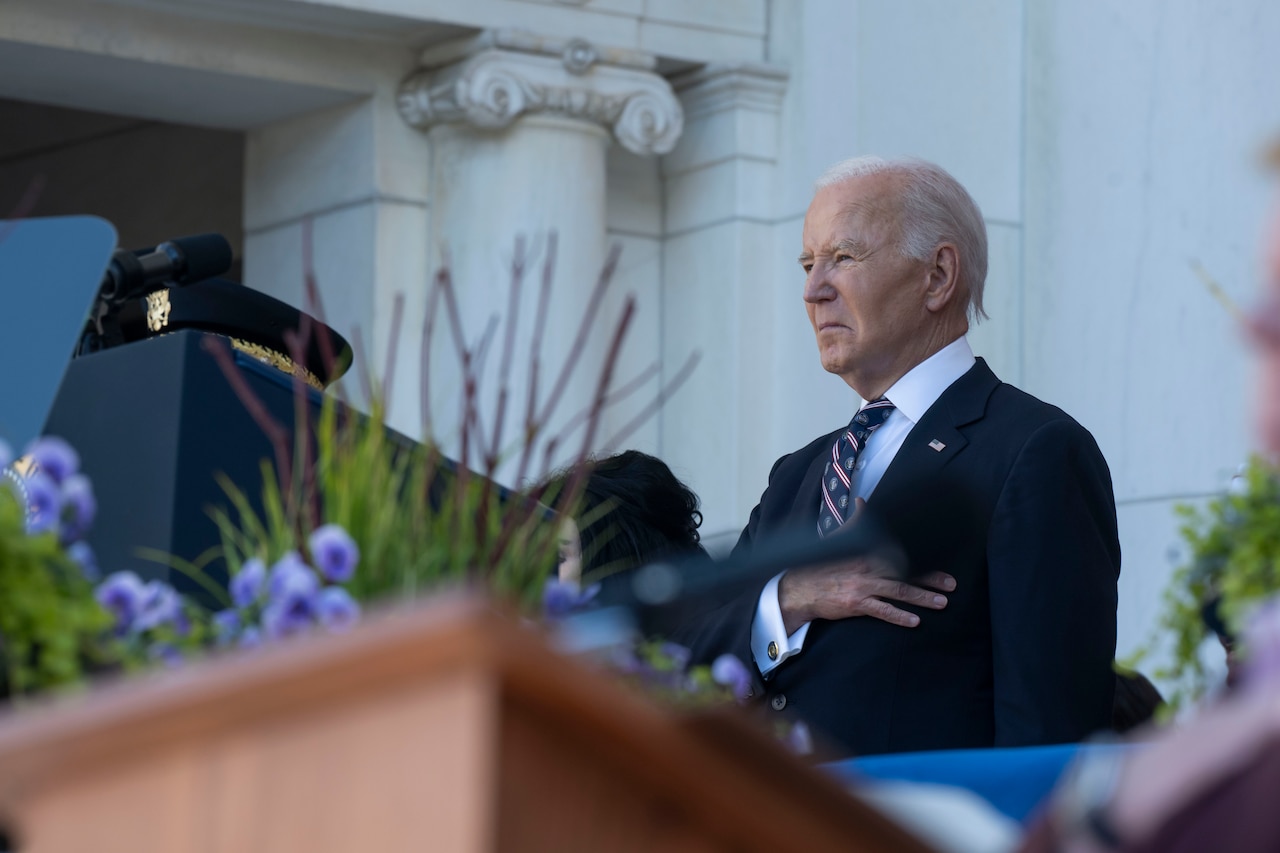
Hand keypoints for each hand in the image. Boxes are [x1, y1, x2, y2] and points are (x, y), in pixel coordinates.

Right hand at [778, 499, 954, 633]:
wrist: (801, 589)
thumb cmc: (822, 565)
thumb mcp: (839, 539)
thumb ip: (856, 521)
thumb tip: (862, 500)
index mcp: (867, 552)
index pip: (901, 555)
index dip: (922, 559)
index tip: (941, 563)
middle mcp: (868, 567)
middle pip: (906, 572)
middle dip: (930, 578)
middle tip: (952, 585)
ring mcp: (863, 585)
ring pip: (898, 591)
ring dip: (922, 597)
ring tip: (942, 603)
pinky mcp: (856, 603)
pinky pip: (882, 609)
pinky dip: (899, 615)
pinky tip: (915, 621)